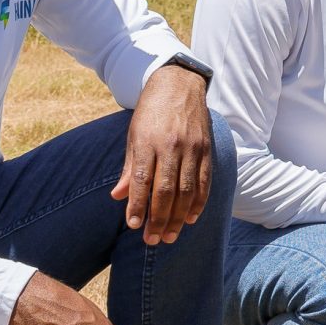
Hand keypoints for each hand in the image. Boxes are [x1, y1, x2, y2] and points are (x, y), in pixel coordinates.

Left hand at [111, 62, 214, 243]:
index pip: (142, 179)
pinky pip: (204, 181)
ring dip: (178, 216)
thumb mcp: (133, 135)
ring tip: (170, 235)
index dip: (138, 205)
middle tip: (152, 240)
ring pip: (186, 189)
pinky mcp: (206, 149)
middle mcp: (171, 146)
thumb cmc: (151, 112)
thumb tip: (118, 196)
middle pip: (166, 189)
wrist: (179, 84)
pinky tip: (191, 218)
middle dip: (159, 218)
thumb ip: (130, 168)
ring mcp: (192, 148)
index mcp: (148, 142)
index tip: (134, 225)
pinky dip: (199, 202)